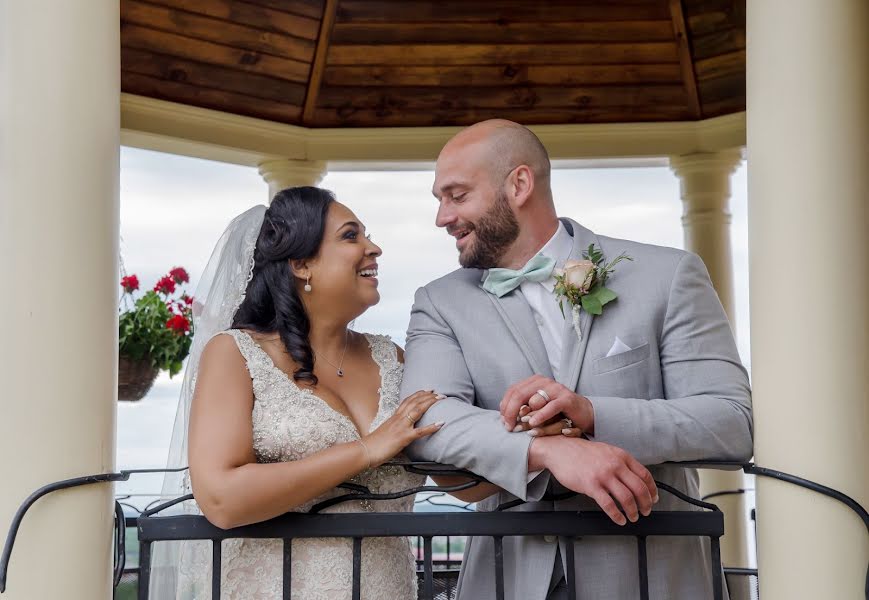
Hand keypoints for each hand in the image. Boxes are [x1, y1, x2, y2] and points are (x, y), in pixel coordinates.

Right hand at [363, 390, 443, 465]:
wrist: (365, 450)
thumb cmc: (374, 444)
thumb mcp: (386, 432)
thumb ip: (394, 429)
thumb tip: (400, 432)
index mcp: (394, 417)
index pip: (408, 401)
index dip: (419, 394)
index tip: (428, 390)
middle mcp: (398, 419)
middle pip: (415, 402)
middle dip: (428, 396)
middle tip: (440, 393)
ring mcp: (401, 427)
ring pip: (417, 410)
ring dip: (430, 403)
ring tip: (441, 399)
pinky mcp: (404, 437)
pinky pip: (420, 431)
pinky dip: (431, 427)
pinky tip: (441, 423)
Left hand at [500, 375, 593, 435]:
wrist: (582, 413)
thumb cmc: (557, 412)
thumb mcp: (537, 408)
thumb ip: (522, 408)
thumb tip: (503, 415)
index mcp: (535, 381)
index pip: (513, 390)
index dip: (505, 406)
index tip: (503, 421)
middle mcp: (544, 381)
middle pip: (519, 394)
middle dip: (510, 412)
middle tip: (509, 427)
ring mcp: (556, 389)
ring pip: (533, 401)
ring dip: (525, 416)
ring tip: (520, 428)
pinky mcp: (566, 399)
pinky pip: (550, 407)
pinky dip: (540, 416)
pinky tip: (533, 424)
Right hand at [531, 436, 657, 524]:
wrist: (560, 450)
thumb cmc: (581, 452)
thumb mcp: (606, 451)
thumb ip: (621, 463)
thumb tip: (635, 479)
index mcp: (621, 456)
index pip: (645, 475)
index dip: (652, 490)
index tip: (654, 498)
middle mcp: (614, 465)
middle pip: (639, 488)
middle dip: (646, 504)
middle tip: (645, 511)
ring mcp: (603, 475)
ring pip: (626, 498)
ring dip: (633, 511)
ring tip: (632, 517)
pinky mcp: (591, 485)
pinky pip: (609, 505)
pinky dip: (617, 515)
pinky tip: (619, 519)